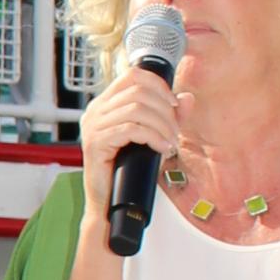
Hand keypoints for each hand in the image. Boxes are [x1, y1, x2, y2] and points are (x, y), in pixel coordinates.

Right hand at [75, 60, 179, 230]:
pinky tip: (162, 149)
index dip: (158, 85)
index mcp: (105, 104)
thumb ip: (170, 117)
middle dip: (165, 110)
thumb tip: (187, 98)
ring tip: (170, 143)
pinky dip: (153, 137)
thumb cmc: (128, 170)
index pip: (132, 75)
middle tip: (175, 132)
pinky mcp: (95, 143)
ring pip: (136, 109)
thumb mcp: (153, 137)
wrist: (109, 203)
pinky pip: (130, 129)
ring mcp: (92, 126)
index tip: (174, 105)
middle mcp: (95, 111)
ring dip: (161, 125)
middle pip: (138, 91)